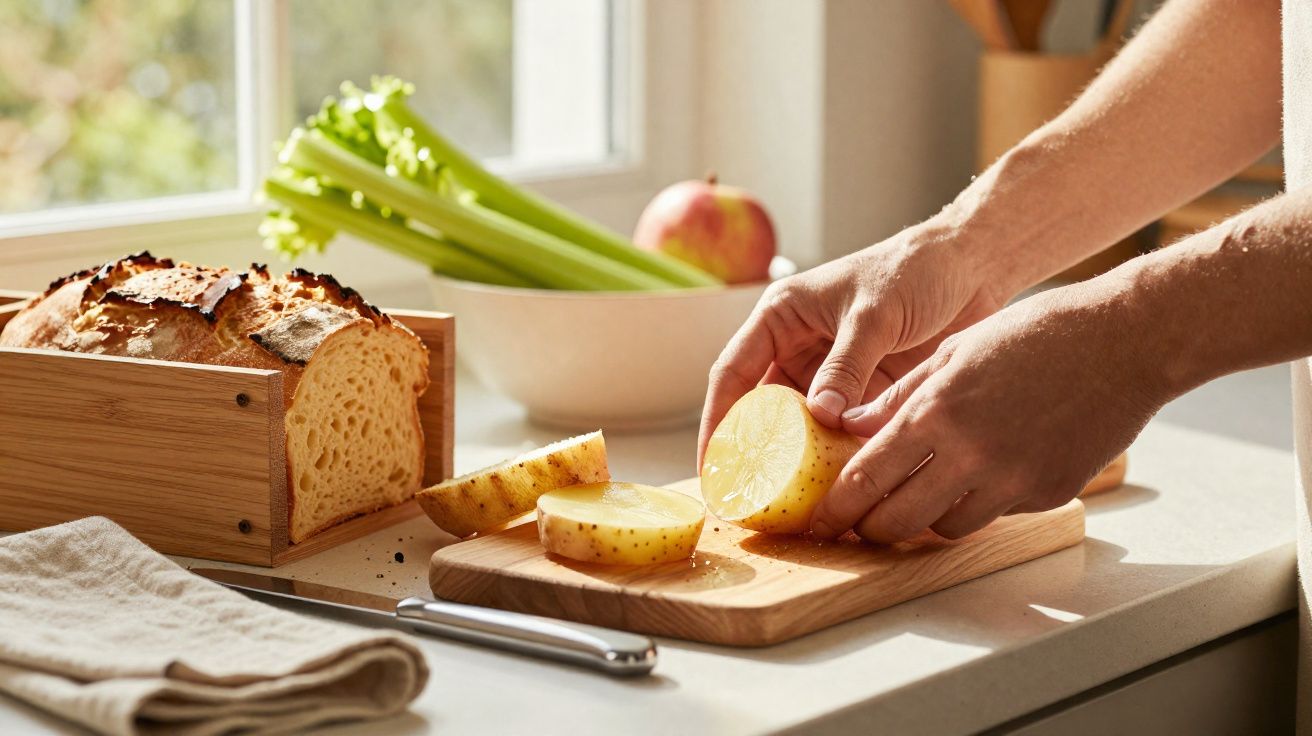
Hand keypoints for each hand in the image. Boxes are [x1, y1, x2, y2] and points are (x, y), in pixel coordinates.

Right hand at [698, 224, 1006, 466]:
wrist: (973, 267)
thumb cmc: (915, 270)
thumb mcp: (874, 315)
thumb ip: (847, 366)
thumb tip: (820, 417)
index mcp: (782, 317)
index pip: (732, 372)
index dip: (717, 420)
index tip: (711, 463)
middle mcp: (798, 348)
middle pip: (762, 408)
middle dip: (754, 451)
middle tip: (746, 496)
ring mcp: (831, 375)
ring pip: (801, 426)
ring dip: (798, 460)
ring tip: (790, 503)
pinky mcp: (864, 394)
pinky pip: (841, 432)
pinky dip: (837, 458)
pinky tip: (838, 487)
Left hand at [809, 284, 1166, 541]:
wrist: (1126, 341)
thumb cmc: (1038, 334)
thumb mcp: (954, 351)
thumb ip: (899, 396)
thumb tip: (852, 425)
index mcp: (936, 412)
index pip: (867, 478)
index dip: (837, 508)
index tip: (820, 521)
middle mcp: (970, 454)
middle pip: (898, 520)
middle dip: (870, 529)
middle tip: (859, 526)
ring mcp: (1012, 480)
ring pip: (945, 528)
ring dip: (924, 520)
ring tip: (918, 500)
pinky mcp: (1048, 493)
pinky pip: (995, 514)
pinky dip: (978, 504)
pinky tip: (979, 478)